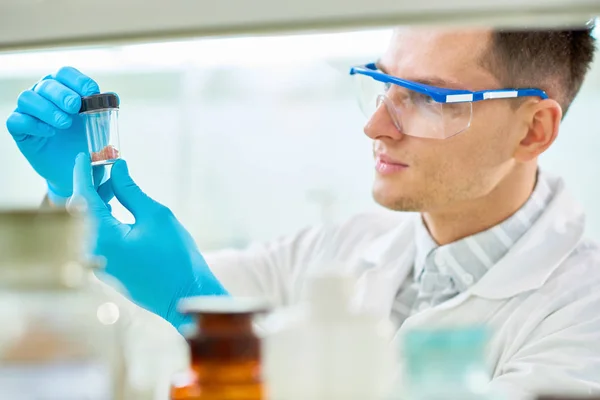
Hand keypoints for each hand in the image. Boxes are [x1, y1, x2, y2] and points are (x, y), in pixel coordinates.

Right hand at [6, 67, 109, 204]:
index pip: (66, 74)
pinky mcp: (20, 130)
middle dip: (62, 94)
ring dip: (47, 109)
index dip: (78, 80)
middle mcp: (44, 95)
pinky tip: (50, 132)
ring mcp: (29, 111)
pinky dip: (33, 124)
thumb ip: (105, 112)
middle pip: (47, 84)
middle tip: (75, 107)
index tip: (91, 92)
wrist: (77, 169)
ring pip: (28, 98)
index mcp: (65, 88)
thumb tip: (112, 97)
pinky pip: (17, 121)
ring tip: (64, 123)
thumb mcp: (100, 127)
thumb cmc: (87, 141)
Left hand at [68, 153, 228, 330]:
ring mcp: (97, 263)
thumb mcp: (155, 216)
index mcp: (100, 237)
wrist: (185, 296)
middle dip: (91, 184)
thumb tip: (117, 168)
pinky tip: (116, 204)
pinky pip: (95, 236)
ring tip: (114, 181)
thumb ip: (130, 190)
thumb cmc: (175, 257)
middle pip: (81, 210)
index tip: (85, 155)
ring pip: (87, 223)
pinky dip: (102, 217)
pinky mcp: (105, 269)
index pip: (83, 196)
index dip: (83, 172)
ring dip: (98, 201)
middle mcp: (91, 251)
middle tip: (104, 164)